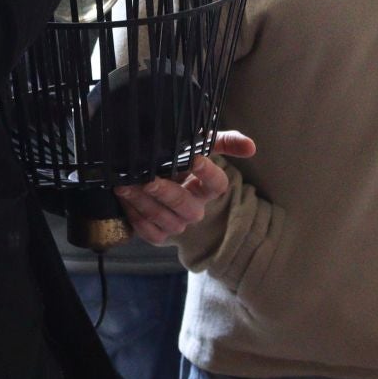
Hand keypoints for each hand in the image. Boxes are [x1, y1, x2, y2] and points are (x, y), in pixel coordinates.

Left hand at [113, 131, 255, 244]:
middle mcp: (195, 209)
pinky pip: (151, 234)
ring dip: (145, 203)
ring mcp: (177, 224)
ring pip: (166, 221)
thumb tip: (251, 147)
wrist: (143, 176)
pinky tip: (126, 200)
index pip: (218, 184)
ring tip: (127, 185)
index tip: (194, 158)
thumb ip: (224, 141)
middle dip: (167, 192)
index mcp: (207, 187)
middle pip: (187, 206)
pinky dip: (137, 217)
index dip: (208, 173)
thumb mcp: (198, 144)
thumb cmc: (175, 158)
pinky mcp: (159, 236)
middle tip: (148, 179)